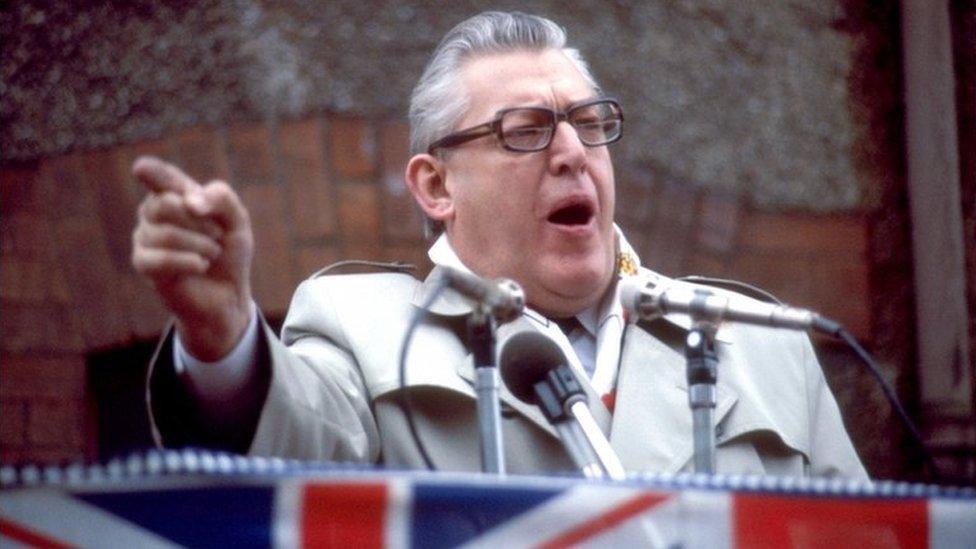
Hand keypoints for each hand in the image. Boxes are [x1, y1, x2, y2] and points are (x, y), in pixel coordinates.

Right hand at [131, 156, 253, 360]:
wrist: (227, 292)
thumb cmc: (229, 252)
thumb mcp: (237, 221)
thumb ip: (221, 199)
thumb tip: (189, 202)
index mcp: (174, 193)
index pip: (159, 176)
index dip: (154, 173)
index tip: (141, 169)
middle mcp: (153, 212)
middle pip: (165, 204)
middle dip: (201, 222)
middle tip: (217, 234)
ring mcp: (144, 237)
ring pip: (165, 234)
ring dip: (200, 246)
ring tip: (212, 254)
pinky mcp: (143, 264)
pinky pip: (159, 259)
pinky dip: (188, 262)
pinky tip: (201, 266)